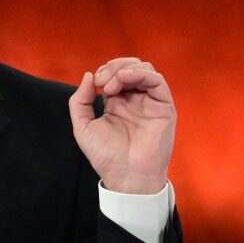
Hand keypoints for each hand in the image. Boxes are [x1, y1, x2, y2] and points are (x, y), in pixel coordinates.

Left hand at [68, 57, 175, 194]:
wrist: (126, 176)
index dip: (104, 71)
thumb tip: (87, 76)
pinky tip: (124, 79)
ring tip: (111, 84)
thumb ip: (80, 101)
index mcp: (118, 103)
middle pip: (130, 67)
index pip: (115, 74)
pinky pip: (157, 81)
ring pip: (144, 69)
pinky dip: (141, 73)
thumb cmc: (106, 156)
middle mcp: (136, 100)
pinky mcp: (164, 107)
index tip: (94, 83)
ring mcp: (150, 102)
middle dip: (113, 66)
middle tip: (101, 81)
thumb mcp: (83, 127)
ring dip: (125, 69)